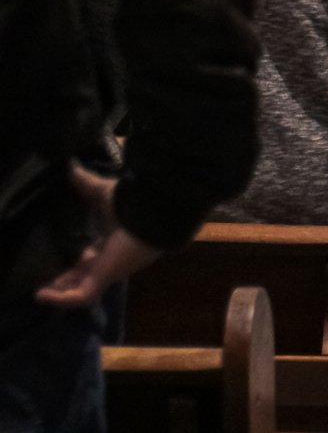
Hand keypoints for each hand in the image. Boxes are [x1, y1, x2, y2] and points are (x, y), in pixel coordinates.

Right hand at [34, 164, 162, 308]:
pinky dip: (61, 299)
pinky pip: (80, 296)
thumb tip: (71, 163)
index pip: (94, 255)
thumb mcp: (102, 192)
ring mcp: (108, 271)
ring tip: (37, 292)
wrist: (155, 212)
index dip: (78, 258)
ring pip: (81, 289)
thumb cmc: (132, 202)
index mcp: (114, 240)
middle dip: (66, 279)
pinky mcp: (104, 278)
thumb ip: (85, 182)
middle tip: (41, 281)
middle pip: (86, 274)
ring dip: (60, 291)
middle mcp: (111, 258)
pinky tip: (41, 295)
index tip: (58, 257)